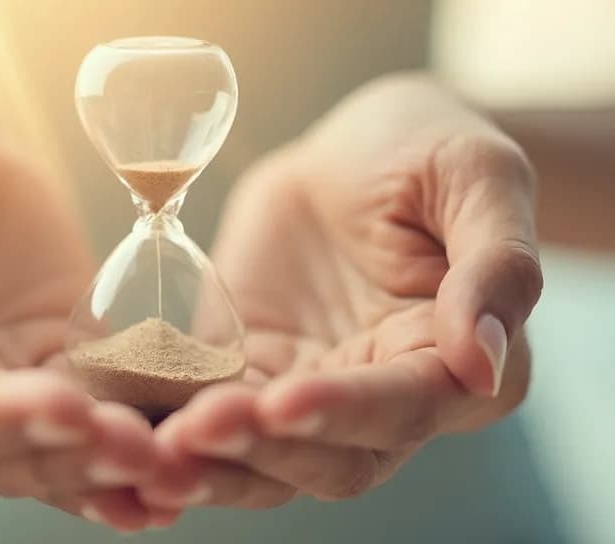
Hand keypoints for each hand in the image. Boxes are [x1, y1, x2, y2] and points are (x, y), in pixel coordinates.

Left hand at [138, 73, 543, 508]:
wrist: (358, 148)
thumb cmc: (433, 150)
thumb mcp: (480, 176)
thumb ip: (498, 265)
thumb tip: (483, 361)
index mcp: (463, 370)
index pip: (404, 408)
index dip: (344, 412)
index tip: (282, 402)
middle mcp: (389, 404)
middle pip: (328, 460)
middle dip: (259, 452)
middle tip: (191, 431)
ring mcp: (312, 397)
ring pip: (262, 464)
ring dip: (206, 466)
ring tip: (144, 452)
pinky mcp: (249, 379)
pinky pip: (207, 419)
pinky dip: (166, 433)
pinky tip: (115, 432)